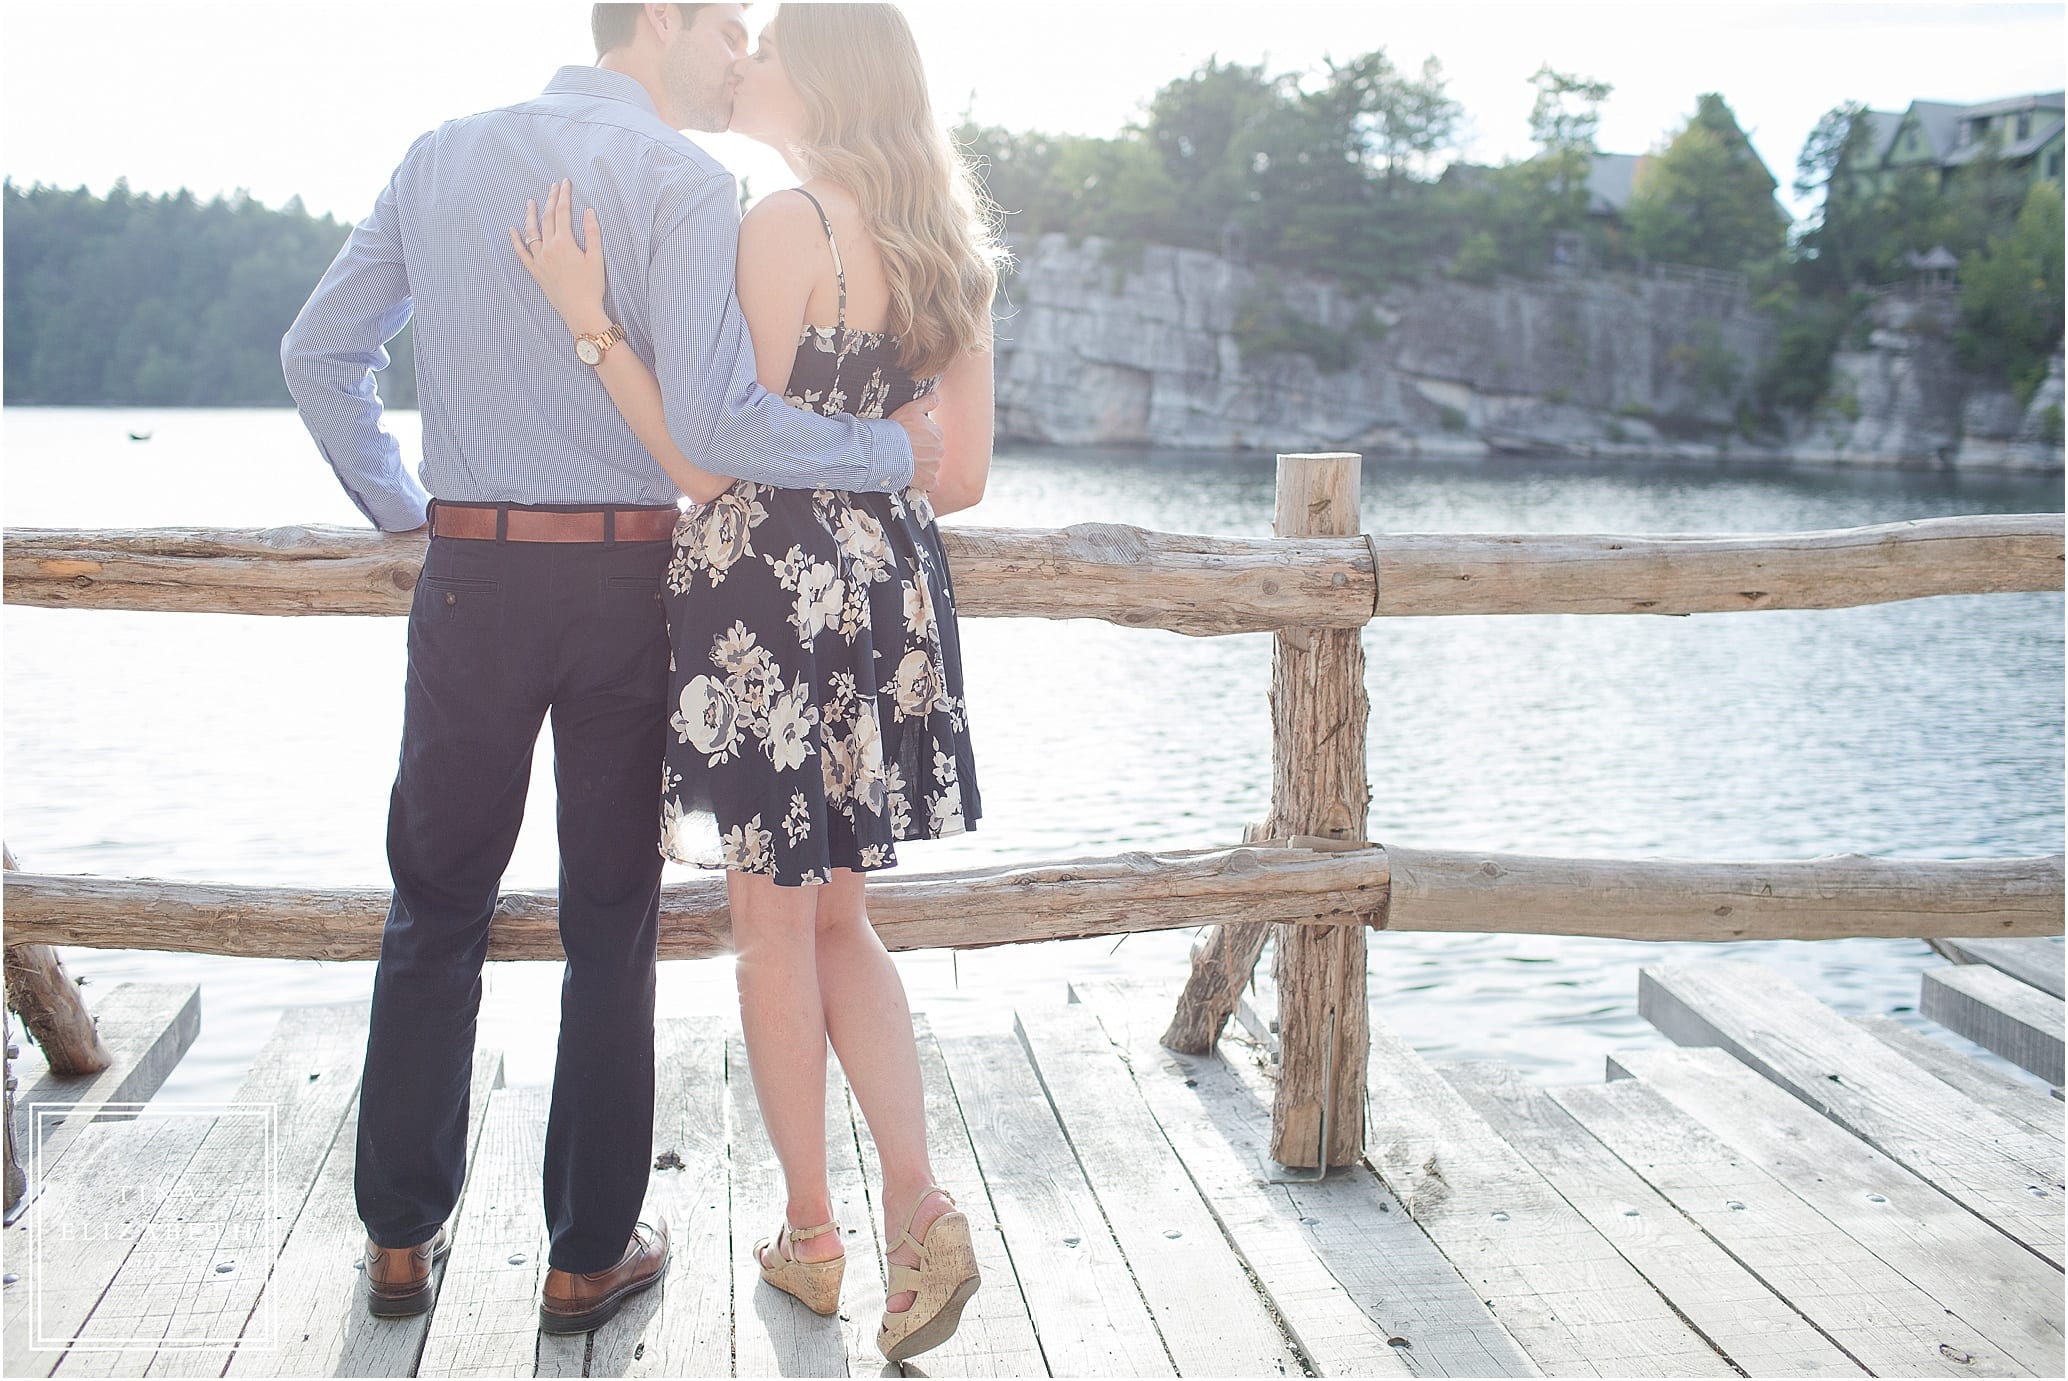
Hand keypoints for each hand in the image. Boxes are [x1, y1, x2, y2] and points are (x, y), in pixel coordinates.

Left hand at [509, 178, 609, 334]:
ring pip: (531, 232)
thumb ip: (592, 233)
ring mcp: (539, 260)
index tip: (565, 183)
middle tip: (553, 186)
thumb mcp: (597, 259)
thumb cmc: (591, 287)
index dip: (564, 196)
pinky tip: (512, 231)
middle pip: (547, 218)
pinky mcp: (536, 272)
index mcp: (564, 243)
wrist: (580, 312)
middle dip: (550, 200)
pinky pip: (522, 254)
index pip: (562, 213)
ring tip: (531, 202)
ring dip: (531, 215)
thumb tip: (589, 212)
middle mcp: (548, 248)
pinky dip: (516, 241)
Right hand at [890, 390, 942, 491]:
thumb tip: (937, 397)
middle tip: (907, 452)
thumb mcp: (911, 408)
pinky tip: (915, 479)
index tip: (911, 440)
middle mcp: (939, 450)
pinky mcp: (928, 481)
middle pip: (933, 452)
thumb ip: (927, 402)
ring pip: (932, 467)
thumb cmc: (896, 429)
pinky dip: (925, 483)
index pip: (933, 437)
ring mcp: (934, 466)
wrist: (886, 450)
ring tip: (907, 463)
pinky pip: (931, 484)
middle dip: (923, 453)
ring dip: (922, 467)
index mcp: (937, 434)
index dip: (921, 439)